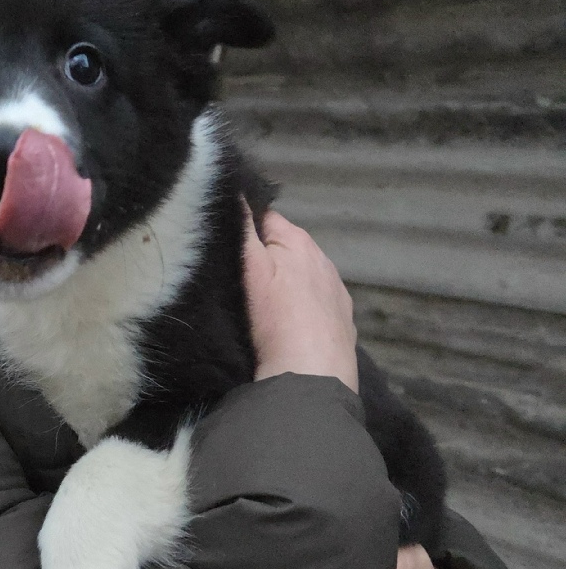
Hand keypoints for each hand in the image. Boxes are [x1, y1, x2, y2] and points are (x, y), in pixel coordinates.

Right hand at [242, 206, 357, 391]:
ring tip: (262, 304)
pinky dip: (303, 307)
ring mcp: (337, 292)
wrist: (310, 377)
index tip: (224, 243)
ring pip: (303, 276)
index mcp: (300, 242)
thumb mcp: (251, 269)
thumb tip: (236, 191)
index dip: (245, 227)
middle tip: (238, 275)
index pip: (267, 218)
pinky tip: (288, 325)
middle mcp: (324, 260)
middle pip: (287, 248)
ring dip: (286, 282)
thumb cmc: (276, 318)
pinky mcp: (343, 322)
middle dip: (267, 255)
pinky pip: (316, 303)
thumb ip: (244, 230)